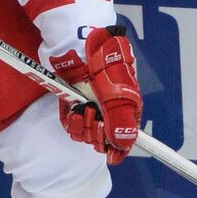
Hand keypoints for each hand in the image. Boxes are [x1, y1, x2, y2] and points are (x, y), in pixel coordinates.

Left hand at [50, 25, 142, 165]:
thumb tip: (123, 145)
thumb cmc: (103, 62)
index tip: (111, 155)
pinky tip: (69, 108)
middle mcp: (110, 109)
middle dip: (95, 131)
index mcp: (127, 106)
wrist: (76, 42)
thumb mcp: (116, 92)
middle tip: (90, 115)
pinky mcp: (74, 103)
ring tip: (78, 108)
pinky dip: (69, 118)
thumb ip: (121, 120)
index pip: (127, 136)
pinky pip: (71, 123)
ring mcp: (92, 106)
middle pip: (104, 138)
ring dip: (80, 124)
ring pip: (86, 132)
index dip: (119, 148)